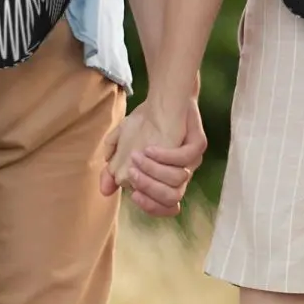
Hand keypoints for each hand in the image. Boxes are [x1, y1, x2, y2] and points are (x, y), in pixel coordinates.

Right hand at [100, 98, 205, 217]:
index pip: (165, 206)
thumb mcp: (122, 144)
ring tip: (137, 156)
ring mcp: (192, 160)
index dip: (150, 206)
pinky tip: (149, 148)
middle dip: (149, 189)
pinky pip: (185, 158)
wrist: (164, 96)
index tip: (133, 195)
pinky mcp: (198, 144)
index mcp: (167, 179)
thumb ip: (112, 168)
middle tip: (131, 173)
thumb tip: (105, 191)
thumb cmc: (145, 123)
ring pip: (178, 180)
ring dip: (154, 171)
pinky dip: (165, 156)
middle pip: (172, 198)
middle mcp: (182, 173)